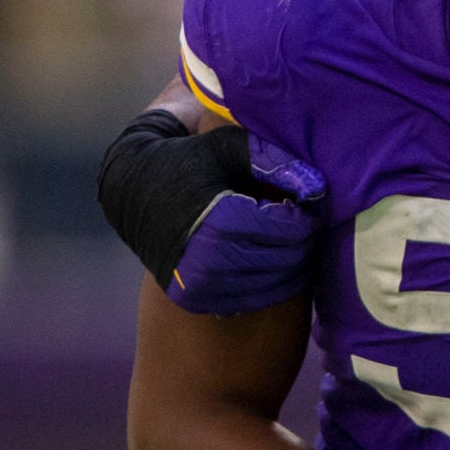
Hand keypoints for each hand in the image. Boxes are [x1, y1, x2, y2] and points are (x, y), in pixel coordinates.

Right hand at [164, 133, 328, 314]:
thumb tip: (318, 187)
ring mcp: (200, 285)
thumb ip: (273, 160)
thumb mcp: (227, 148)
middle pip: (285, 260)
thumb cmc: (188, 163)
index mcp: (221, 222)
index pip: (290, 231)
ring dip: (291, 266)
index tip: (304, 206)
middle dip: (302, 243)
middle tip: (302, 227)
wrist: (131, 190)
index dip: (306, 218)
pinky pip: (250, 301)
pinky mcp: (194, 299)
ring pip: (273, 285)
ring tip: (289, 242)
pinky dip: (268, 285)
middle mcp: (209, 260)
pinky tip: (269, 262)